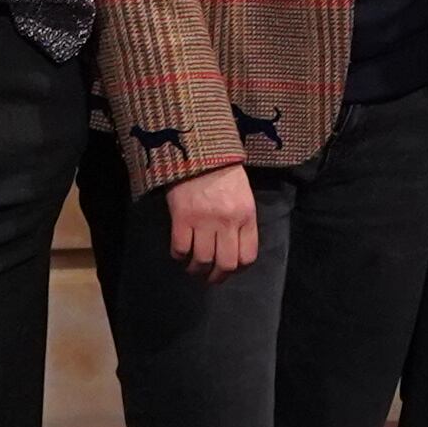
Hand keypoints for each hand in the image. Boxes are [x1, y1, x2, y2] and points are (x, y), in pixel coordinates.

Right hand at [162, 164, 259, 282]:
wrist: (198, 149)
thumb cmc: (223, 171)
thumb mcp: (242, 195)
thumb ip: (242, 221)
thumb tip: (234, 249)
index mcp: (246, 215)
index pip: (248, 256)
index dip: (238, 269)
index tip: (228, 269)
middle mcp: (227, 221)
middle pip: (226, 264)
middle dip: (217, 277)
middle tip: (209, 277)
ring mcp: (204, 220)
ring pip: (202, 260)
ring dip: (196, 270)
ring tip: (193, 268)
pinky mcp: (182, 217)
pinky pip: (180, 248)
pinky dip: (179, 256)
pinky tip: (180, 252)